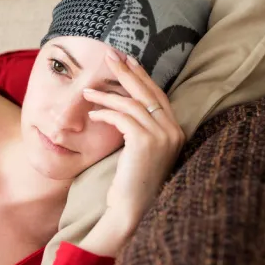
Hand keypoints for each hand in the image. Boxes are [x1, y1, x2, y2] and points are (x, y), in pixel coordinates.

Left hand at [82, 49, 184, 229]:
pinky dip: (105, 111)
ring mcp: (162, 136)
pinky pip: (122, 117)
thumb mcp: (140, 152)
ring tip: (87, 91)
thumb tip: (123, 108)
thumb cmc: (130, 183)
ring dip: (107, 94)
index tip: (127, 61)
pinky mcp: (146, 142)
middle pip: (148, 92)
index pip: (158, 96)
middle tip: (109, 55)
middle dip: (127, 72)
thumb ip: (139, 130)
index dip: (142, 77)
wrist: (132, 210)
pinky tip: (92, 112)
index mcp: (176, 131)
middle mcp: (174, 130)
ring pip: (132, 103)